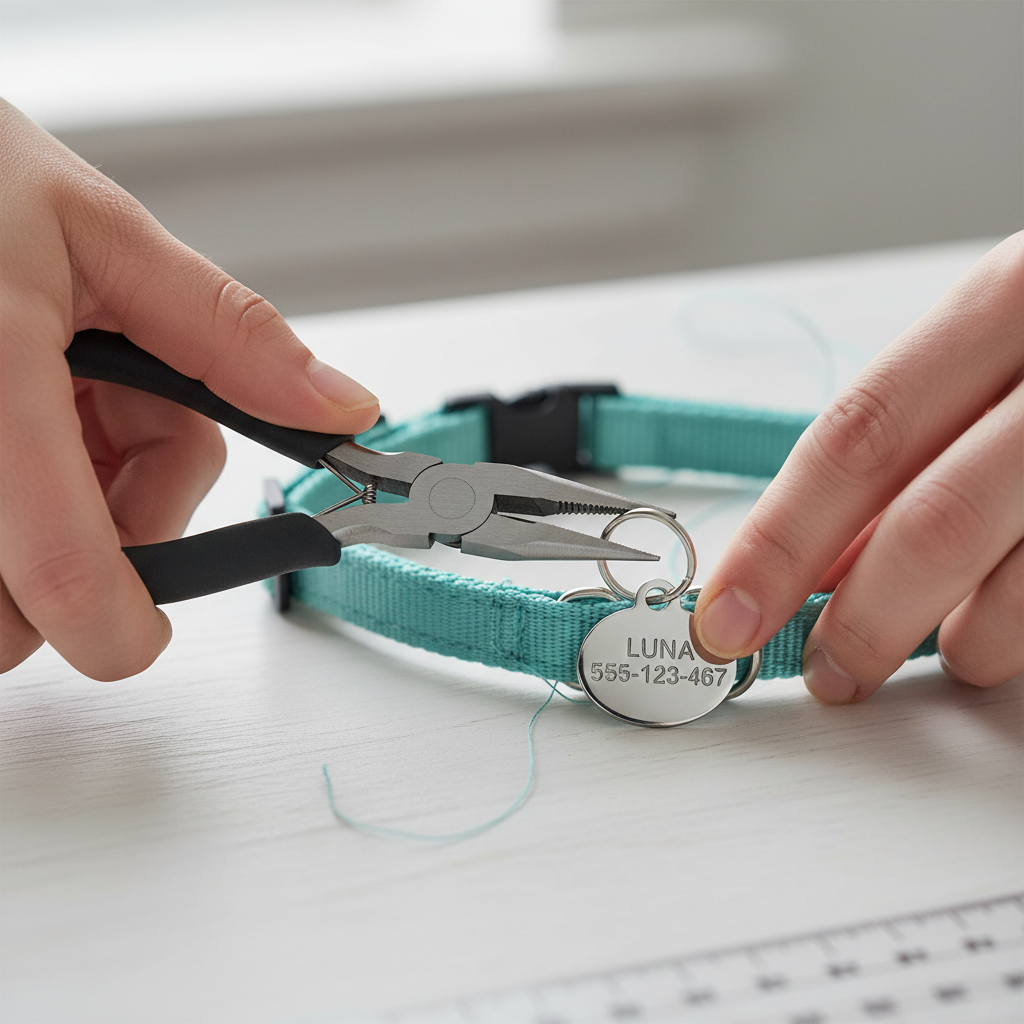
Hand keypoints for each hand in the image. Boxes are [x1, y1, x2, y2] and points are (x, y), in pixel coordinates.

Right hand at [0, 100, 379, 679]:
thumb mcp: (106, 233)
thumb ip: (228, 334)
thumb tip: (339, 408)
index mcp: (0, 380)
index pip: (63, 568)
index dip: (118, 626)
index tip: (147, 634)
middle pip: (37, 590)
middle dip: (111, 531)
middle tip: (119, 422)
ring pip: (20, 563)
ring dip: (77, 496)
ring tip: (68, 387)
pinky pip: (12, 516)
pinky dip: (48, 475)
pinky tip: (43, 397)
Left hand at [694, 233, 1023, 701]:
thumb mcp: (991, 352)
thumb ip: (903, 448)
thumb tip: (812, 565)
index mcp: (1010, 299)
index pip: (858, 437)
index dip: (780, 540)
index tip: (725, 616)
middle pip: (935, 524)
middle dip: (862, 621)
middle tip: (826, 672)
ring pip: (1022, 593)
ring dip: (964, 644)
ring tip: (950, 646)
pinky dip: (1018, 632)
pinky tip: (1005, 621)